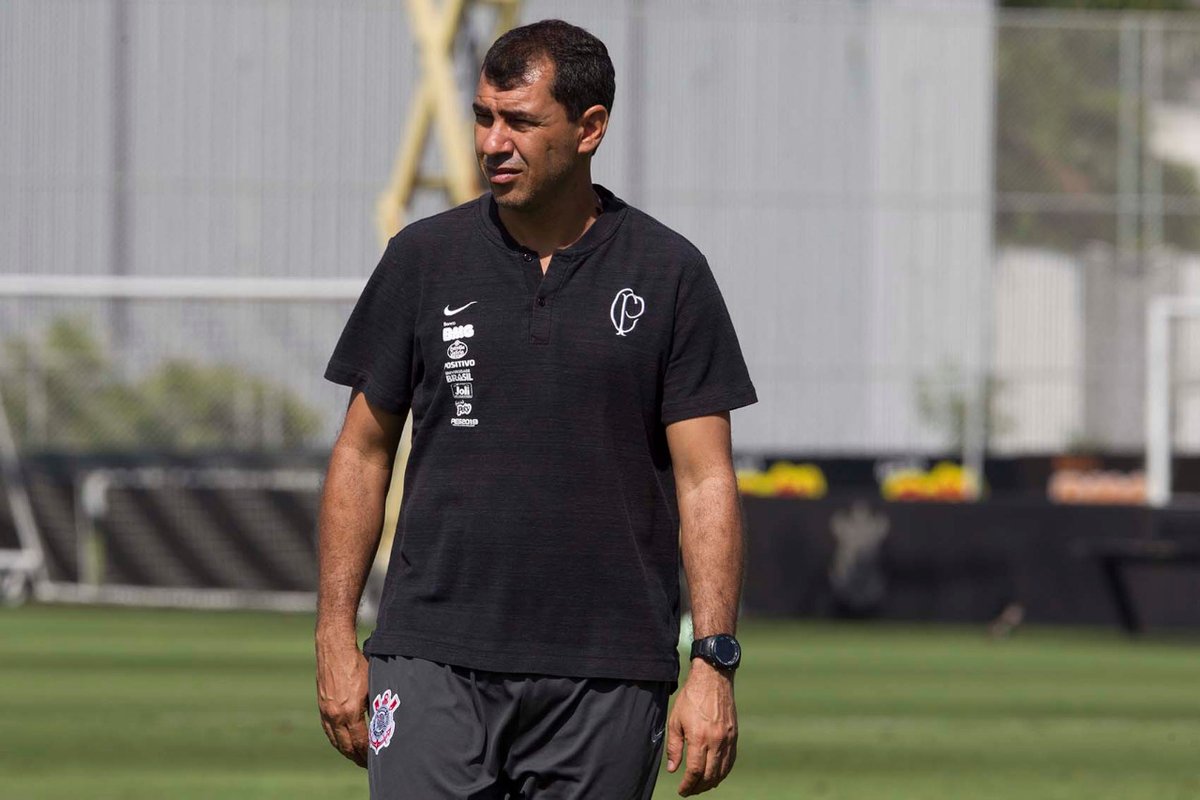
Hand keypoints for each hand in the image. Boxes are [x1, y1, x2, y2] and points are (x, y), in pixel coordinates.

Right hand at [316, 638, 369, 767]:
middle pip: (346, 746)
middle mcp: (335, 715)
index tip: (376, 758)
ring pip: (335, 740)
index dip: (369, 753)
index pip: (361, 742)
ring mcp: (326, 712)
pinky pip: (328, 731)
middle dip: (357, 757)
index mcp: (350, 711)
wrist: (334, 649)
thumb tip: (384, 722)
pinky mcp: (321, 707)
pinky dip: (336, 740)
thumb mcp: (373, 685)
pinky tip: (342, 742)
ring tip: (356, 756)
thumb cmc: (357, 664)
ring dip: (346, 751)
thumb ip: (376, 706)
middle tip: (367, 764)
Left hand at [665, 659, 737, 795]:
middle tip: (689, 790)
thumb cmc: (691, 698)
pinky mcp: (734, 736)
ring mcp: (728, 739)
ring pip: (722, 771)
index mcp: (699, 737)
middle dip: (699, 787)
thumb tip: (673, 769)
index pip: (695, 771)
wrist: (713, 678)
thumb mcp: (675, 720)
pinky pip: (730, 761)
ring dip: (711, 783)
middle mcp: (716, 741)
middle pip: (710, 775)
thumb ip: (674, 747)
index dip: (688, 785)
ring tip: (701, 786)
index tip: (682, 790)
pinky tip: (715, 775)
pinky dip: (723, 772)